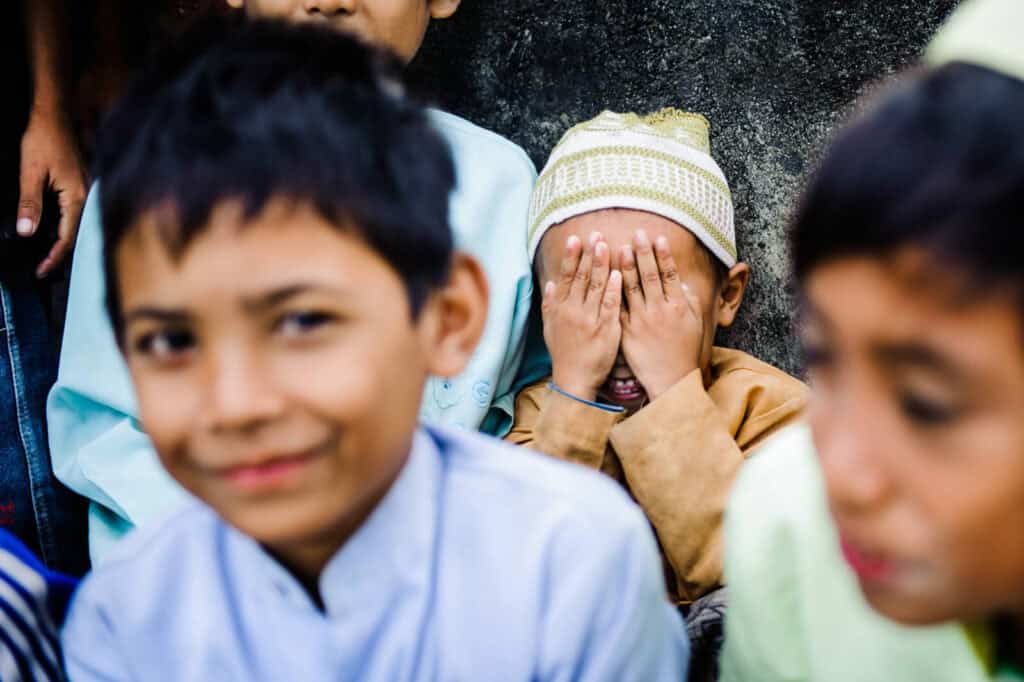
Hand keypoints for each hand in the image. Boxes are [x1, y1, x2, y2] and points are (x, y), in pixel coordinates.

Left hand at [18, 105, 86, 277]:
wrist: (56, 114)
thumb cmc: (43, 139)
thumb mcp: (30, 172)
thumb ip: (30, 203)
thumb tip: (27, 232)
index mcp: (76, 197)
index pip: (67, 236)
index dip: (54, 256)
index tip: (41, 271)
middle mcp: (86, 196)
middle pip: (77, 234)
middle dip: (61, 253)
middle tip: (45, 268)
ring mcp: (87, 189)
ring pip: (79, 224)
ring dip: (65, 240)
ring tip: (50, 254)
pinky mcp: (83, 183)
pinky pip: (79, 212)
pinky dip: (68, 226)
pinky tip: (58, 229)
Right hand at [543, 232, 622, 400]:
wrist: (575, 379)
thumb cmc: (564, 352)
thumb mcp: (550, 328)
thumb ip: (550, 304)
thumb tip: (550, 282)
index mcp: (560, 309)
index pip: (566, 277)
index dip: (570, 256)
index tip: (575, 239)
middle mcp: (573, 311)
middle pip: (581, 277)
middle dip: (588, 254)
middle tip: (595, 234)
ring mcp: (590, 320)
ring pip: (595, 287)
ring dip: (601, 265)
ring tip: (605, 245)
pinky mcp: (606, 330)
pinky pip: (610, 306)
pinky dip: (613, 289)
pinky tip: (618, 273)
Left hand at [619, 230, 703, 399]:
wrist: (670, 379)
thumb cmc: (684, 350)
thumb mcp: (695, 323)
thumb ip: (689, 299)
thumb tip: (680, 281)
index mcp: (678, 306)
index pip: (670, 274)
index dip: (664, 255)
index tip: (658, 237)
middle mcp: (660, 310)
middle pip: (650, 276)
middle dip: (643, 253)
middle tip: (637, 233)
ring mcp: (642, 321)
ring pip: (631, 288)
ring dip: (626, 266)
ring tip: (619, 247)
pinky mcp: (627, 332)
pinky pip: (617, 307)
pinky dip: (611, 291)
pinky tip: (605, 277)